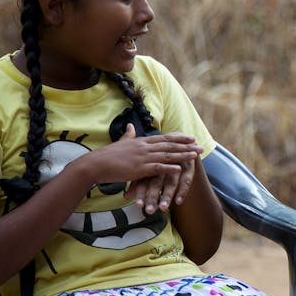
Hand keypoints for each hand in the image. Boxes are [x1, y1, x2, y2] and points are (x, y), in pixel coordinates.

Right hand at [73, 123, 200, 202]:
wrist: (95, 164)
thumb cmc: (107, 155)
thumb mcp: (121, 142)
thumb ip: (128, 134)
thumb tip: (131, 125)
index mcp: (141, 141)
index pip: (164, 138)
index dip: (179, 138)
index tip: (191, 138)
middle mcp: (144, 147)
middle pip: (169, 145)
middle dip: (186, 146)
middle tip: (200, 146)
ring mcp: (142, 157)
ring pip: (167, 155)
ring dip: (183, 155)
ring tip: (196, 155)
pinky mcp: (139, 169)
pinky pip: (157, 168)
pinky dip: (170, 168)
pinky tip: (180, 169)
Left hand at [127, 158, 199, 214]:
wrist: (178, 142)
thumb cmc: (159, 159)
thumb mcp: (147, 170)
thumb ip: (137, 184)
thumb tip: (126, 196)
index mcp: (151, 163)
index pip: (144, 180)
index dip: (141, 192)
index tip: (139, 205)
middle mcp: (163, 164)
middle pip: (157, 182)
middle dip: (153, 197)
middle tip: (149, 211)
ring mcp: (177, 164)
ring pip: (171, 181)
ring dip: (167, 195)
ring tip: (163, 208)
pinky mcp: (189, 166)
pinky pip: (186, 180)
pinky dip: (182, 191)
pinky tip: (178, 202)